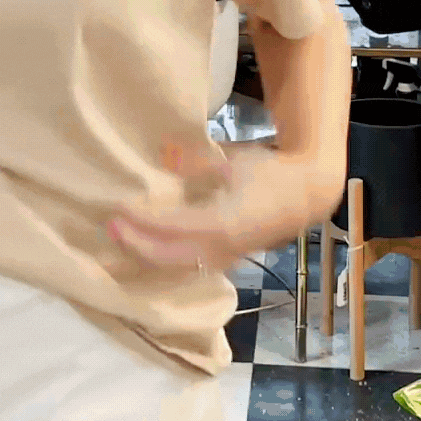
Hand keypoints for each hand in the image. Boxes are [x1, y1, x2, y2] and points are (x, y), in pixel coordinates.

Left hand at [108, 139, 343, 273]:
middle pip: (168, 256)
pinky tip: (150, 247)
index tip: (119, 209)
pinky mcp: (228, 259)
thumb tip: (164, 154)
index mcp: (223, 223)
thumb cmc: (272, 174)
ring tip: (124, 239)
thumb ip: (197, 161)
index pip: (171, 227)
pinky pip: (190, 266)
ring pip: (178, 267)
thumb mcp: (234, 161)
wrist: (308, 195)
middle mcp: (221, 248)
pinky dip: (166, 258)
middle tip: (111, 228)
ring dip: (149, 255)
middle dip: (136, 245)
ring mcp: (226, 258)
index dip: (142, 220)